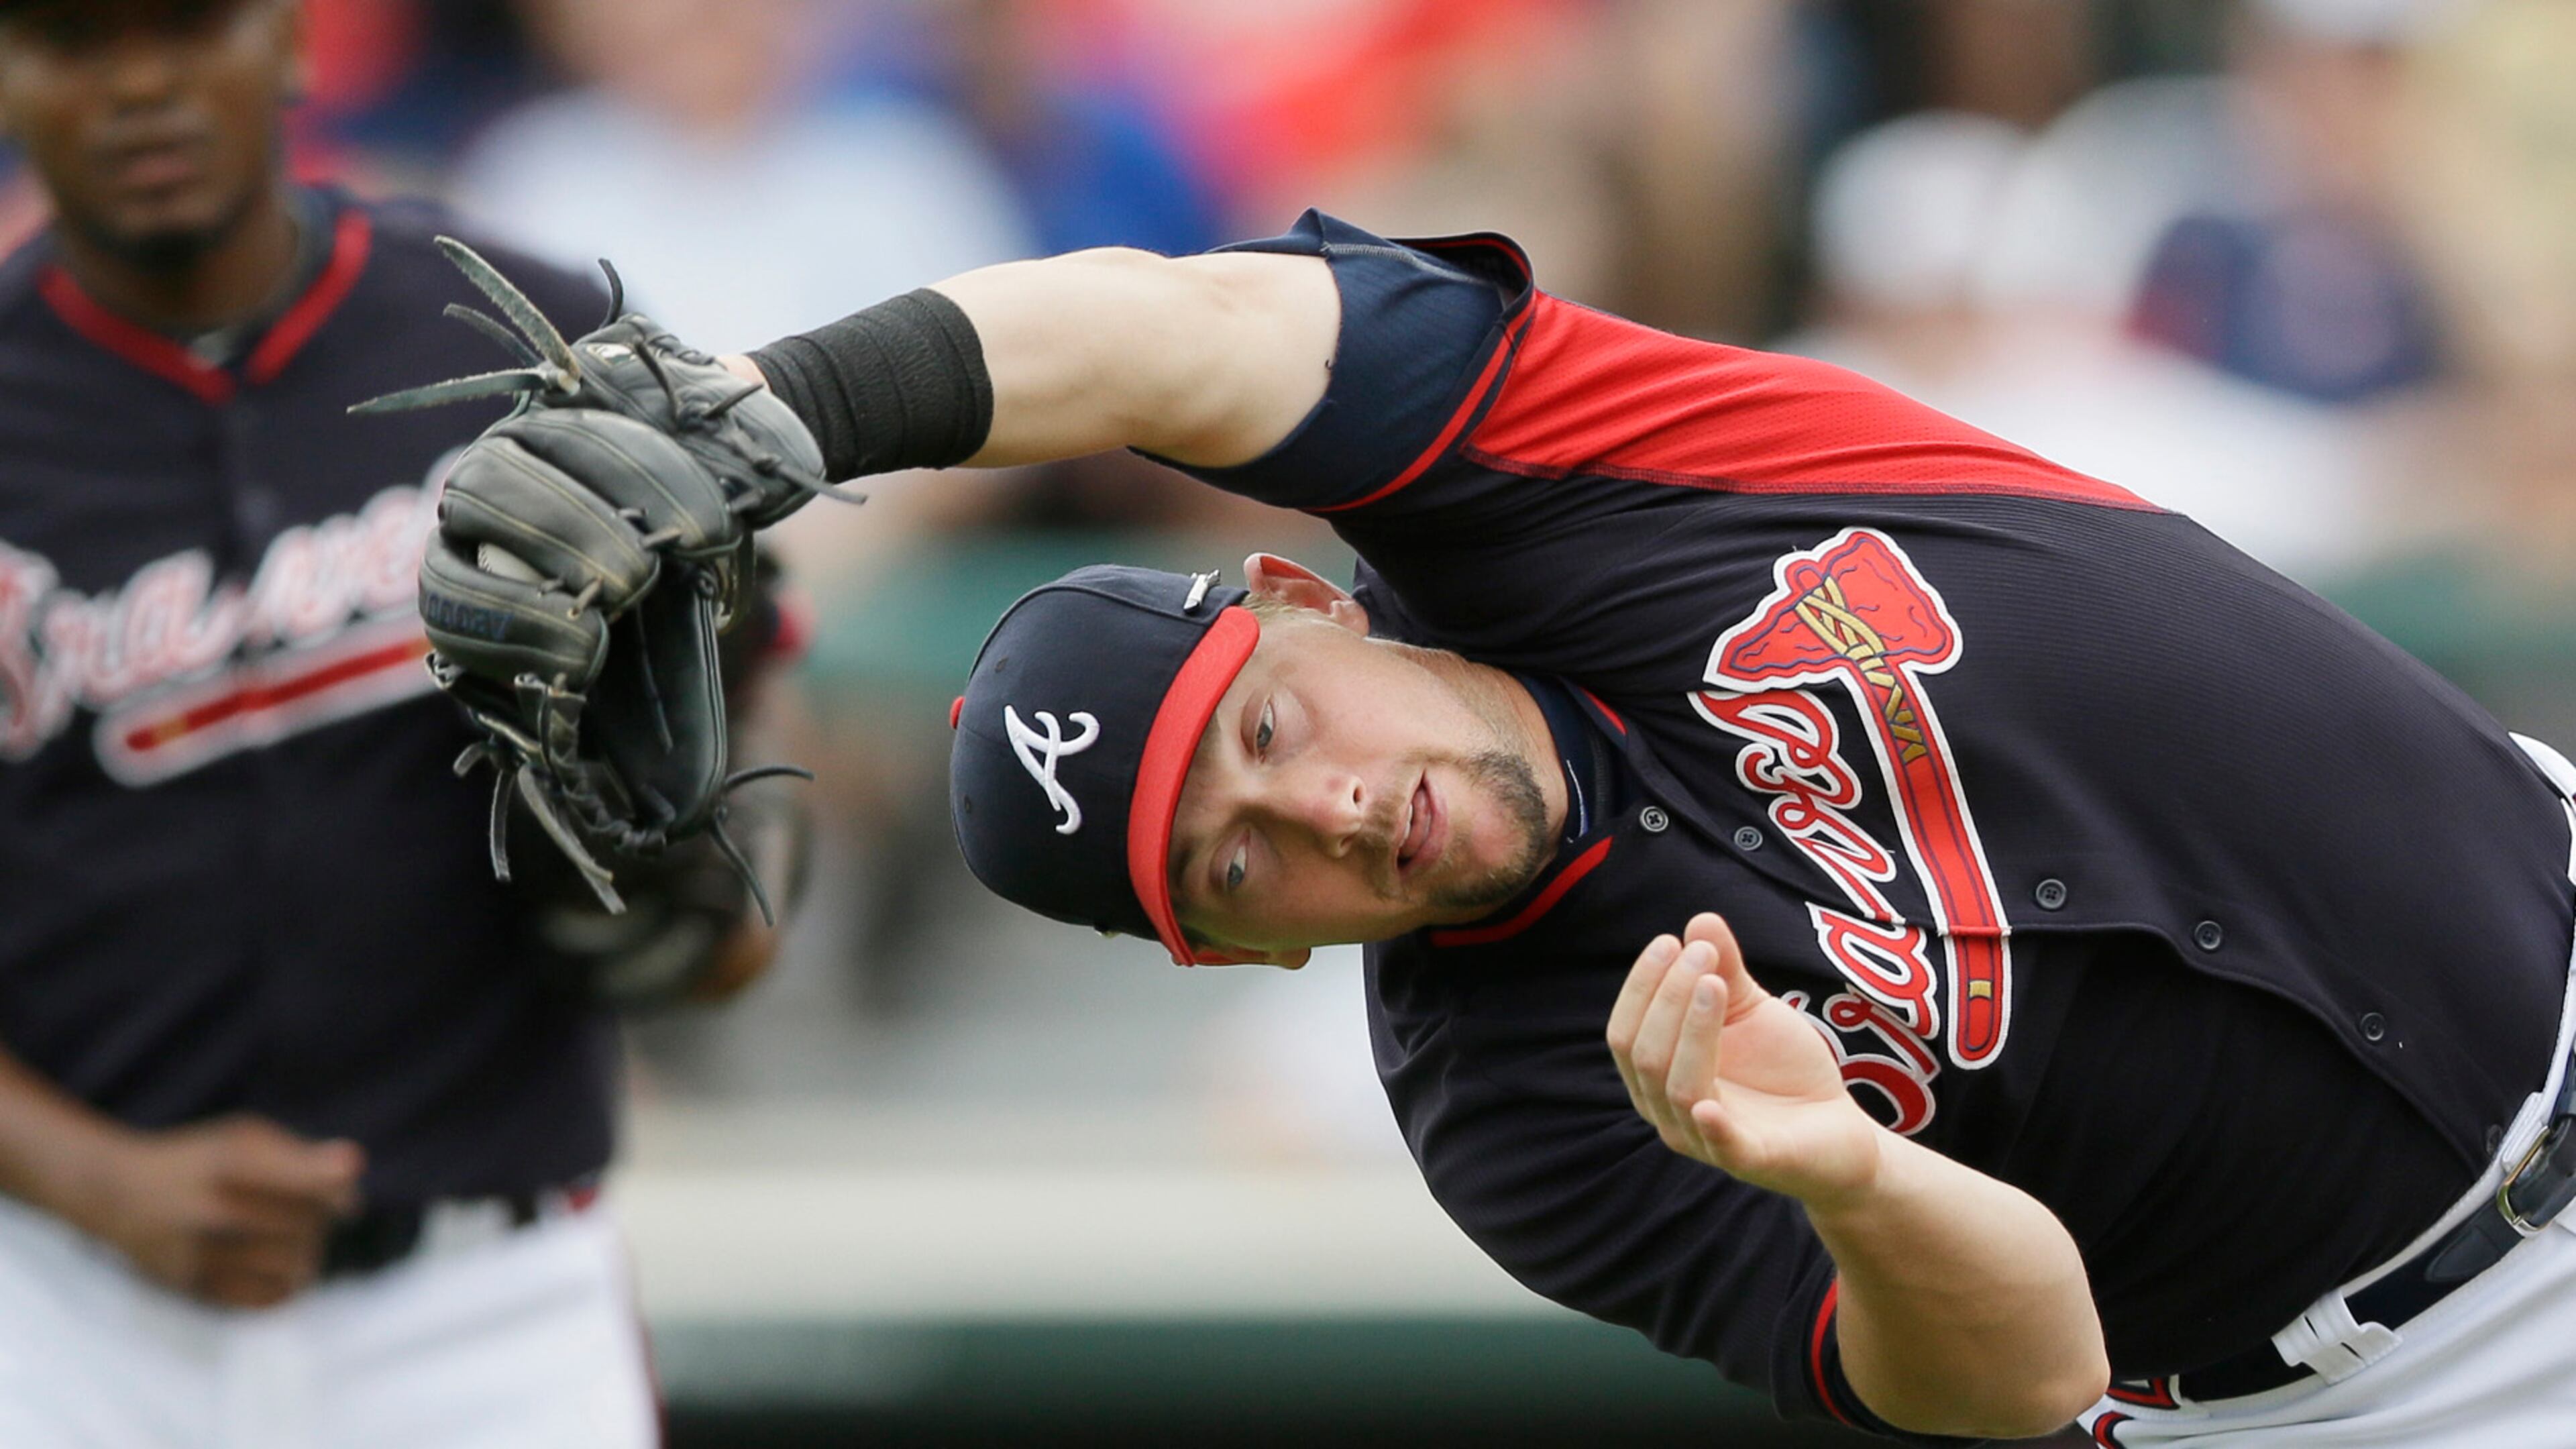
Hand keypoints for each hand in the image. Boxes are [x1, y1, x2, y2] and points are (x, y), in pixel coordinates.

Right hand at [72, 1115, 362, 1309]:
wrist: (118, 1194)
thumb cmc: (199, 1162)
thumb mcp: (243, 1139)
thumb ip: (300, 1155)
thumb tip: (355, 1169)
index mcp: (230, 1160)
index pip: (308, 1180)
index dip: (339, 1188)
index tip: (348, 1192)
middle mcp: (212, 1207)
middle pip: (308, 1225)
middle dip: (324, 1220)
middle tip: (317, 1215)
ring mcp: (200, 1251)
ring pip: (294, 1265)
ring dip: (310, 1255)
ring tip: (303, 1243)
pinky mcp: (191, 1287)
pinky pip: (267, 1299)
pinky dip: (287, 1287)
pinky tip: (283, 1271)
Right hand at [1606, 912, 1884, 1207]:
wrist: (1838, 1126)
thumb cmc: (1781, 1068)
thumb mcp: (1751, 1010)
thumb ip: (1726, 971)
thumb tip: (1701, 920)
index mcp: (1657, 1075)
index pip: (1625, 1031)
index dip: (1643, 986)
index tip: (1673, 942)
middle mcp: (1668, 1112)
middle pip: (1646, 1055)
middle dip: (1669, 998)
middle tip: (1701, 954)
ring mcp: (1706, 1141)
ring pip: (1680, 1089)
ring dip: (1693, 1032)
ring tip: (1715, 984)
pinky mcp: (1752, 1161)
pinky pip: (1722, 1146)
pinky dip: (1712, 1127)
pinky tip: (1708, 1105)